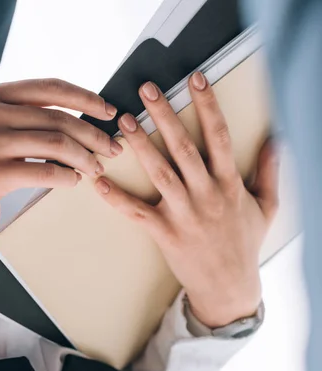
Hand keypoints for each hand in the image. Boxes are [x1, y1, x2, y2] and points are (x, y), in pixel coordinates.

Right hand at [0, 79, 122, 213]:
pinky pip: (44, 171)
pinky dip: (66, 177)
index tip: (105, 109)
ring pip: (56, 143)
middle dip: (93, 133)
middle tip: (110, 146)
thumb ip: (13, 122)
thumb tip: (57, 127)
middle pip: (59, 117)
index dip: (84, 97)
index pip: (48, 89)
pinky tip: (72, 181)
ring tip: (95, 168)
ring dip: (85, 157)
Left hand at [95, 73, 278, 327]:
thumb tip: (277, 139)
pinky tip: (98, 182)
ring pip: (159, 172)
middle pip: (183, 147)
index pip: (219, 135)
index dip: (207, 104)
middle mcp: (206, 194)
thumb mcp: (267, 206)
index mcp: (230, 184)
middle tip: (147, 90)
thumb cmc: (245, 244)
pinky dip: (116, 198)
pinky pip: (136, 212)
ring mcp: (184, 214)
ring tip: (124, 122)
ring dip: (141, 146)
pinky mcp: (164, 233)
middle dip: (165, 115)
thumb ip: (270, 171)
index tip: (195, 79)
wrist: (229, 287)